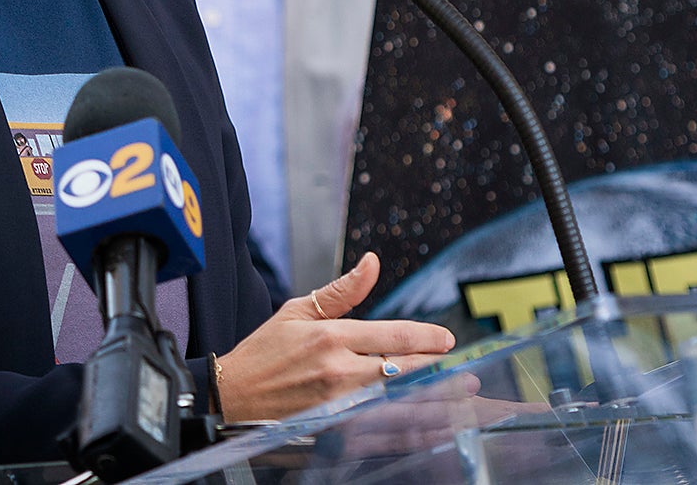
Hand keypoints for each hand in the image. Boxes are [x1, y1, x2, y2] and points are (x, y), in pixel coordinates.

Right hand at [215, 252, 455, 421]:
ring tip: (462, 399)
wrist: (228, 400)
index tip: (447, 340)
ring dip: (435, 402)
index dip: (428, 338)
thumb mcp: (297, 311)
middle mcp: (339, 373)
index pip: (395, 335)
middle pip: (406, 370)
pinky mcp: (333, 434)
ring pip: (400, 404)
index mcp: (331, 337)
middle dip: (440, 371)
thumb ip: (342, 291)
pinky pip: (381, 434)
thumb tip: (372, 262)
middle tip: (468, 374)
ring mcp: (338, 408)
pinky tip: (429, 429)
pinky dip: (409, 431)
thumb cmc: (262, 354)